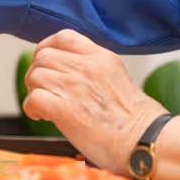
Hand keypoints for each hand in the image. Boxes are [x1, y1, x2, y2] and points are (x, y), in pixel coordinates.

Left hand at [22, 31, 161, 174]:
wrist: (147, 142)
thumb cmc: (138, 121)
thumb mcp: (119, 79)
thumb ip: (94, 71)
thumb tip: (69, 74)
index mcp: (102, 58)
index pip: (63, 37)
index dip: (46, 49)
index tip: (45, 64)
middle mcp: (88, 67)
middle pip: (43, 56)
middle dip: (37, 73)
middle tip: (43, 90)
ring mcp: (76, 87)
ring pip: (36, 76)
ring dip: (33, 91)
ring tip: (43, 106)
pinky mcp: (67, 111)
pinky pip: (34, 99)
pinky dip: (32, 108)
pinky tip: (42, 117)